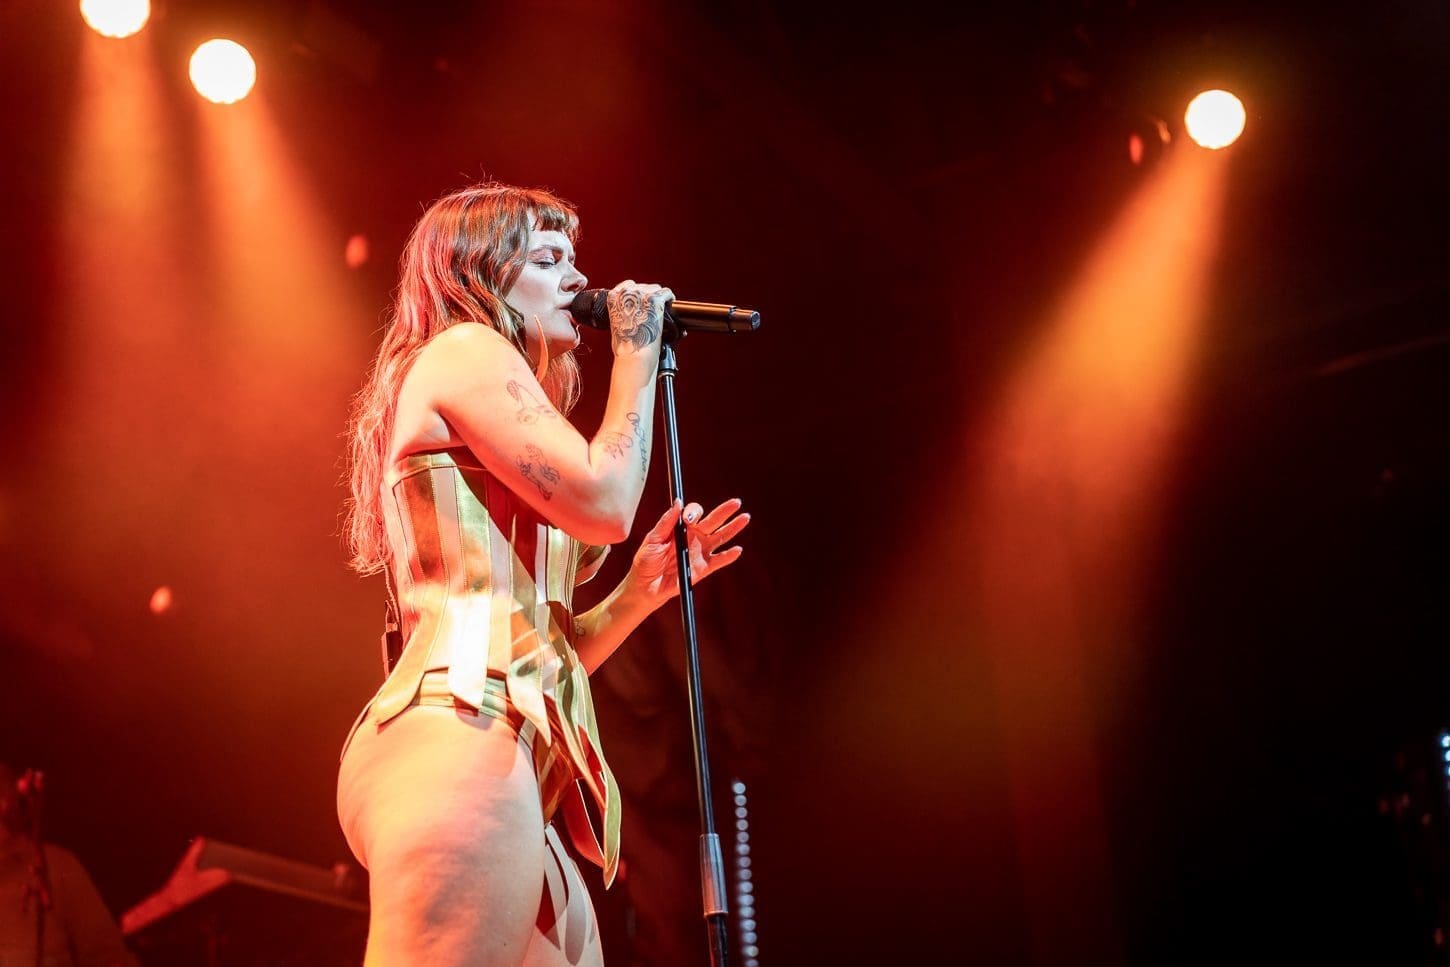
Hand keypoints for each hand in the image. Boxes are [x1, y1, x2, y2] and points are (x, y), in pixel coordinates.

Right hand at [606, 280, 672, 356]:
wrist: (633, 353)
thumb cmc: (625, 345)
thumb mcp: (616, 322)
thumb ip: (623, 311)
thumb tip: (632, 310)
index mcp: (613, 297)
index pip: (628, 286)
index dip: (639, 294)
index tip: (643, 302)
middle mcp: (626, 292)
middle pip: (644, 287)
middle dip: (649, 297)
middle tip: (653, 311)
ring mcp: (641, 294)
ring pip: (656, 289)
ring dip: (660, 298)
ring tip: (661, 310)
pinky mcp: (655, 300)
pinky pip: (666, 293)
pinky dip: (670, 299)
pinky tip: (670, 307)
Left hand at [628, 498, 749, 604]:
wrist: (645, 587)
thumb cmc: (645, 561)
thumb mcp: (652, 539)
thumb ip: (666, 522)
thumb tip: (678, 503)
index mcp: (681, 528)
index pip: (695, 513)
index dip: (695, 512)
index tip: (690, 519)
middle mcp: (693, 538)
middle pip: (713, 521)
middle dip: (724, 511)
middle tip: (736, 503)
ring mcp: (700, 552)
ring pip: (720, 537)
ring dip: (733, 528)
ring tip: (745, 518)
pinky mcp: (703, 569)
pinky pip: (719, 561)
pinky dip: (729, 556)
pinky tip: (738, 550)